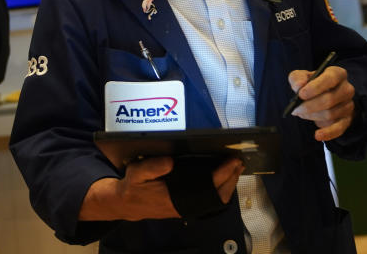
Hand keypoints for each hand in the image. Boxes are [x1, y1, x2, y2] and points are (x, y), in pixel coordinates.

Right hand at [79, 156, 243, 220]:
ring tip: (235, 168)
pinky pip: (209, 198)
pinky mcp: (187, 205)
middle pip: (217, 194)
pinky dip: (220, 187)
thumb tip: (171, 161)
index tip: (232, 160)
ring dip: (228, 183)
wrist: (128, 205)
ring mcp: (187, 206)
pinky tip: (223, 178)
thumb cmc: (133, 187)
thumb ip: (152, 167)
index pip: (207, 185)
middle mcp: (185, 204)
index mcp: (176, 197)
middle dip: (231, 178)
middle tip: (239, 161)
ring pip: (215, 199)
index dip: (222, 173)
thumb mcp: (136, 173)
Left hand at [287, 65, 355, 140]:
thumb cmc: (313, 84)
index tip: (301, 94)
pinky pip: (338, 129)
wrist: (325, 95)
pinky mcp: (347, 120)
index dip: (316, 87)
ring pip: (330, 114)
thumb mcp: (303, 76)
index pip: (330, 78)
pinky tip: (317, 135)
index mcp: (337, 74)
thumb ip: (297, 78)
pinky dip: (327, 133)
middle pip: (330, 99)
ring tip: (301, 113)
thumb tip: (298, 86)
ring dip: (312, 116)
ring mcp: (348, 105)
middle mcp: (347, 89)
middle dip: (309, 106)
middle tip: (295, 109)